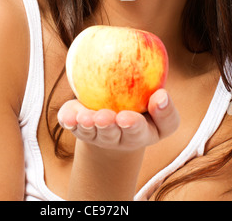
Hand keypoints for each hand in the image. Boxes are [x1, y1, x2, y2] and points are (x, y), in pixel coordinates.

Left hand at [58, 89, 179, 152]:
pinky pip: (72, 123)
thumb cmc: (144, 106)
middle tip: (103, 118)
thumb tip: (162, 95)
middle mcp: (117, 138)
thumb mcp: (159, 106)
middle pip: (112, 135)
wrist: (117, 111)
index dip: (133, 126)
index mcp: (139, 133)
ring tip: (84, 117)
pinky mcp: (79, 126)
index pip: (139, 132)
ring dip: (87, 125)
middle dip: (107, 127)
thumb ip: (164, 106)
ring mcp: (96, 134)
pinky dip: (68, 119)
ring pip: (91, 132)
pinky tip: (67, 117)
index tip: (126, 118)